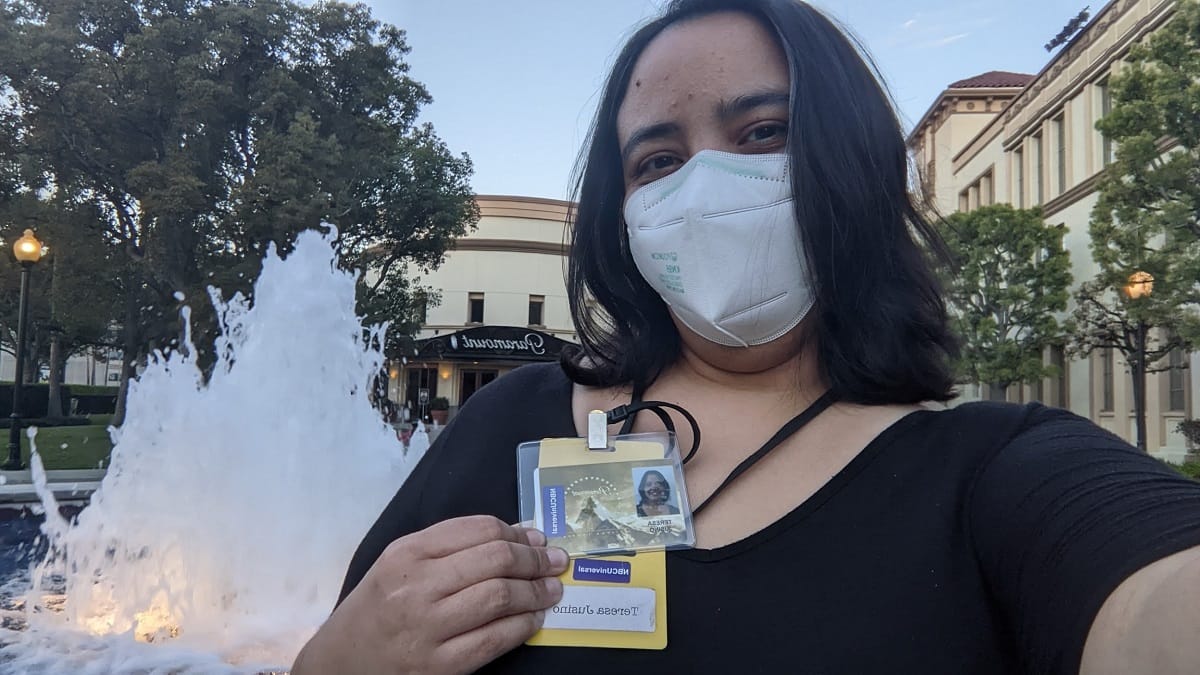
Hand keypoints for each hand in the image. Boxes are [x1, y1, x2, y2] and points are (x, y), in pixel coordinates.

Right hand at [292, 515, 567, 674]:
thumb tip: (517, 537)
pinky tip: (534, 619)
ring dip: (536, 592)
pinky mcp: (440, 666)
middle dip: (535, 560)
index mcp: (406, 553)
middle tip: (555, 563)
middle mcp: (416, 586)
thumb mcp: (399, 564)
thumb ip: (451, 546)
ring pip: (500, 597)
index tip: (536, 540)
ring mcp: (428, 628)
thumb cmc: (375, 609)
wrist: (340, 664)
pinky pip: (495, 639)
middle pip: (495, 560)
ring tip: (551, 590)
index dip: (517, 533)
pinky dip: (523, 626)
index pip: (478, 529)